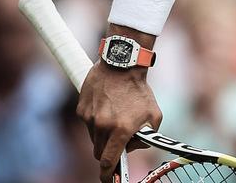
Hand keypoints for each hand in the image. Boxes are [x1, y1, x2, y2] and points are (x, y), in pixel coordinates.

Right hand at [77, 60, 162, 182]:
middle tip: (117, 140)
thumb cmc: (139, 89)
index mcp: (121, 129)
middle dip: (108, 151)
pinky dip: (96, 120)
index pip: (109, 161)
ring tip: (114, 115)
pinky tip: (106, 106)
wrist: (122, 64)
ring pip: (94, 138)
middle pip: (99, 152)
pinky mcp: (82, 110)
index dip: (108, 174)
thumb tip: (135, 147)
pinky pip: (88, 124)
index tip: (109, 179)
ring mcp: (90, 118)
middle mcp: (103, 126)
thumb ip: (147, 136)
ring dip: (102, 134)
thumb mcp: (153, 113)